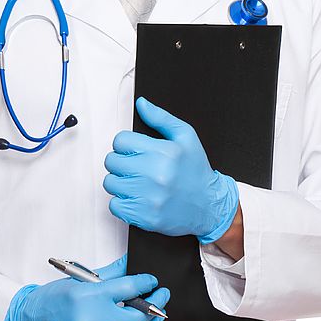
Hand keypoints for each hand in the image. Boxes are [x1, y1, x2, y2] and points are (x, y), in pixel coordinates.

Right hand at [2, 256, 169, 320]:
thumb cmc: (52, 301)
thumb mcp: (80, 280)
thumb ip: (110, 274)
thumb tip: (131, 263)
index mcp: (90, 295)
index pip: (131, 287)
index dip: (147, 283)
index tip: (153, 282)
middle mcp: (94, 319)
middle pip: (139, 314)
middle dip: (157, 304)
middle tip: (162, 298)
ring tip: (154, 318)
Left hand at [103, 97, 238, 243]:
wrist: (209, 206)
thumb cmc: (196, 171)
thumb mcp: (186, 137)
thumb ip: (161, 118)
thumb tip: (141, 104)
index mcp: (164, 152)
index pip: (121, 141)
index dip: (126, 145)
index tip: (134, 151)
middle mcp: (156, 174)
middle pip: (112, 161)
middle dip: (121, 162)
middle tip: (135, 167)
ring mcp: (150, 197)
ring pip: (110, 183)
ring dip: (120, 182)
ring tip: (136, 182)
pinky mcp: (145, 217)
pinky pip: (115, 205)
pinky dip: (122, 202)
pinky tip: (136, 197)